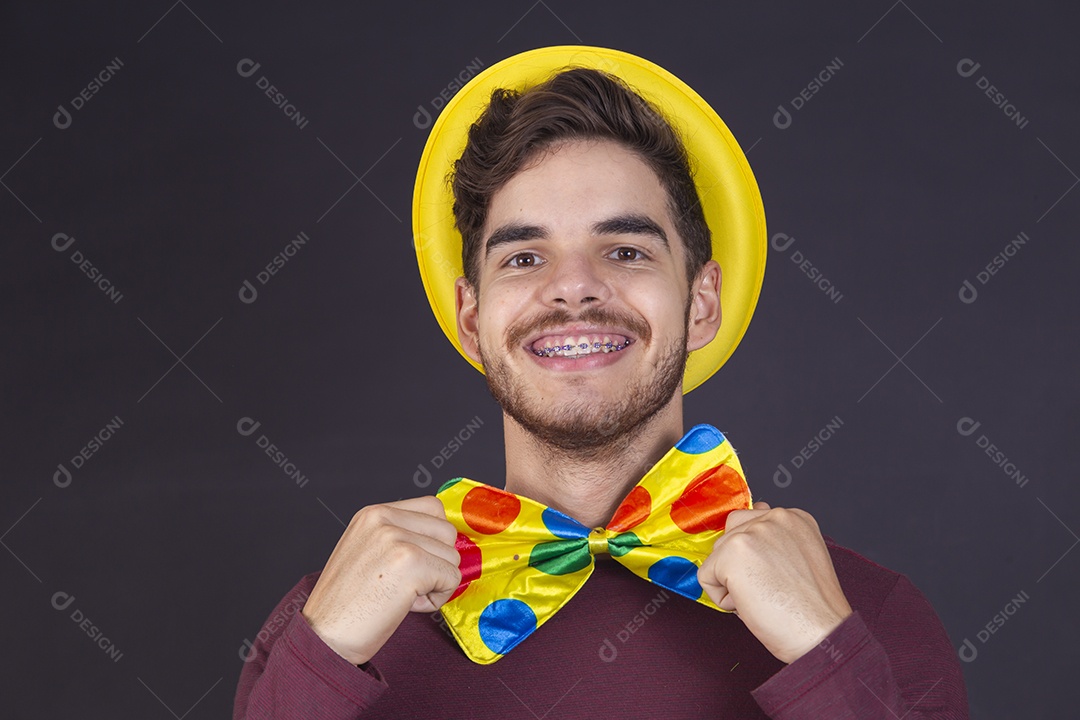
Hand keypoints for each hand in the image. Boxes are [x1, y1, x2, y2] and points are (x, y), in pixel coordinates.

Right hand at [301, 496, 460, 664]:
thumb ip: (400, 537)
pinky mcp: (411, 563)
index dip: (433, 539)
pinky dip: (438, 598)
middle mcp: (383, 519)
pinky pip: (452, 577)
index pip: (432, 507)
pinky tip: (407, 605)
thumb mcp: (366, 552)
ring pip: (452, 555)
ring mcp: (397, 539)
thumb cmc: (345, 605)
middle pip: (447, 531)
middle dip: (437, 561)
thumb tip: (444, 541)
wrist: (324, 638)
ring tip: (402, 595)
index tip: (415, 563)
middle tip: (406, 584)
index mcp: (372, 514)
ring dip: (436, 582)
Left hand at [697, 502, 852, 663]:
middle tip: (771, 589)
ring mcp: (752, 532)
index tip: (775, 577)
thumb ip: (772, 541)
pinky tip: (753, 604)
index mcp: (794, 518)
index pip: (750, 524)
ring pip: (717, 557)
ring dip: (732, 583)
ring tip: (764, 597)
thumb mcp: (799, 561)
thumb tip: (743, 534)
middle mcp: (774, 517)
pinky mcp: (732, 553)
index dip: (755, 559)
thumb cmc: (812, 610)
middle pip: (729, 537)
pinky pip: (705, 577)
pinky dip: (723, 599)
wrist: (823, 635)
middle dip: (740, 568)